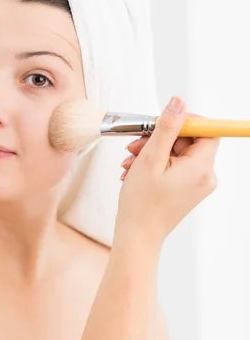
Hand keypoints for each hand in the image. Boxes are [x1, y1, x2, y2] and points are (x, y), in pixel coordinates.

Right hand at [115, 96, 220, 245]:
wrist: (137, 236)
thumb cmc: (142, 204)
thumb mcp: (151, 158)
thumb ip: (166, 128)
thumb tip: (179, 103)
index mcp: (201, 168)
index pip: (208, 131)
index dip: (186, 121)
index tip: (164, 122)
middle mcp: (205, 177)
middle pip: (189, 141)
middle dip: (161, 138)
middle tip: (136, 145)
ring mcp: (197, 184)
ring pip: (178, 153)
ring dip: (153, 151)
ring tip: (130, 162)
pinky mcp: (187, 189)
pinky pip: (175, 166)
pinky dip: (156, 164)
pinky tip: (136, 170)